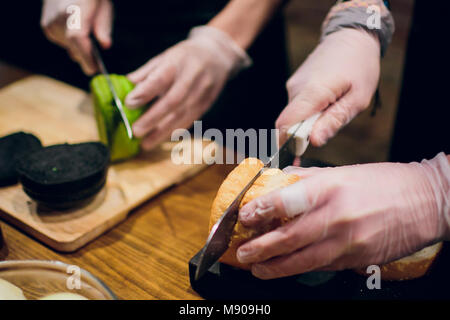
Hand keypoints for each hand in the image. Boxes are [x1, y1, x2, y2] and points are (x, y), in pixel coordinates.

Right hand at [41, 0, 112, 74]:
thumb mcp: (104, 7)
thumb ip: (104, 26)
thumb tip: (105, 45)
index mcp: (74, 11)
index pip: (76, 38)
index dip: (85, 56)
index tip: (93, 69)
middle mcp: (59, 18)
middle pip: (73, 47)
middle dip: (86, 57)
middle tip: (96, 63)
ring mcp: (50, 22)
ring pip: (69, 47)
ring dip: (79, 47)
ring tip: (87, 35)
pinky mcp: (47, 26)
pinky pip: (63, 42)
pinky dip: (72, 42)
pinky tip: (77, 30)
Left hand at [125, 26, 250, 150]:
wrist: (218, 55)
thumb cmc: (185, 56)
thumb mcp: (165, 56)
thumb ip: (146, 73)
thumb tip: (126, 88)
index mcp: (177, 62)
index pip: (160, 79)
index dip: (144, 92)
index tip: (128, 103)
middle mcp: (192, 77)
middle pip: (172, 101)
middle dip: (153, 118)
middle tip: (136, 131)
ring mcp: (202, 92)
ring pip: (182, 115)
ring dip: (162, 131)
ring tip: (146, 143)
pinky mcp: (206, 104)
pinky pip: (190, 120)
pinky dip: (175, 131)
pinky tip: (162, 138)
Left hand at [236, 153, 449, 279]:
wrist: (426, 203)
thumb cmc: (383, 182)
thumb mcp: (343, 171)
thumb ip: (308, 179)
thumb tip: (280, 181)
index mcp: (331, 187)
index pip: (287, 199)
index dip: (262, 209)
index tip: (244, 215)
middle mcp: (337, 215)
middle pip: (290, 236)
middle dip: (261, 248)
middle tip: (242, 253)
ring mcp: (348, 241)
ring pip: (303, 260)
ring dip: (275, 267)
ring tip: (257, 269)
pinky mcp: (357, 259)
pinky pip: (322, 266)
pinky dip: (300, 268)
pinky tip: (286, 268)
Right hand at [276, 28, 379, 146]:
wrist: (351, 37)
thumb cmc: (360, 67)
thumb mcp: (357, 99)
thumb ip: (334, 121)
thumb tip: (313, 142)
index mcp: (313, 92)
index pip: (287, 124)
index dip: (288, 143)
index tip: (296, 156)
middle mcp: (297, 88)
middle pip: (289, 123)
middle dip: (301, 136)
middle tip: (324, 134)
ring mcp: (293, 85)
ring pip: (293, 116)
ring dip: (307, 123)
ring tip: (332, 111)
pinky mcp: (295, 84)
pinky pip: (297, 107)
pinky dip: (308, 113)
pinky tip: (326, 103)